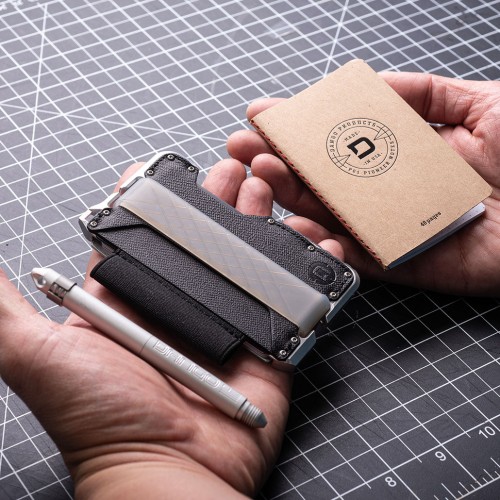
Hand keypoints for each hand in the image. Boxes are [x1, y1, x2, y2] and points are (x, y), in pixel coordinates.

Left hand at [0, 159, 339, 497]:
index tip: (170, 168)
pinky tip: (318, 241)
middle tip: (233, 170)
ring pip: (246, 258)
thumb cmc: (100, 418)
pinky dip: (308, 267)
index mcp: (131, 298)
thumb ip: (4, 308)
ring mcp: (225, 321)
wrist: (167, 473)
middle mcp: (179, 304)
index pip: (145, 235)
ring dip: (259, 222)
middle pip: (202, 238)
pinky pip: (291, 297)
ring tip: (267, 191)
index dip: (156, 199)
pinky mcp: (264, 341)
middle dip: (217, 199)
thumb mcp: (36, 355)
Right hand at [227, 73, 499, 296]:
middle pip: (331, 179)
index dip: (306, 126)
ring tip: (261, 177)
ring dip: (296, 199)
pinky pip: (363, 259)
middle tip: (244, 147)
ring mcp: (401, 229)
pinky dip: (329, 245)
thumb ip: (426, 93)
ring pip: (337, 218)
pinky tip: (298, 225)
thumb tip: (371, 83)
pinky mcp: (412, 265)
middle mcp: (399, 190)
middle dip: (284, 161)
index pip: (347, 138)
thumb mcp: (485, 103)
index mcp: (412, 151)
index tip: (266, 115)